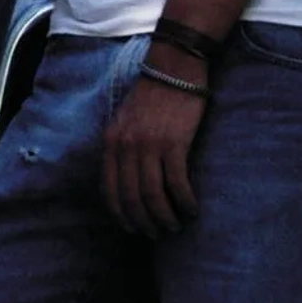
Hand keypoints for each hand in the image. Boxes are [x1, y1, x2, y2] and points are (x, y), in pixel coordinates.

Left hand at [101, 54, 205, 236]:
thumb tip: (126, 179)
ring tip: (175, 226)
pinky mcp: (174, 144)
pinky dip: (184, 202)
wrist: (174, 68)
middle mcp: (125, 147)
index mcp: (111, 142)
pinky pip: (176, 184)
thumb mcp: (124, 120)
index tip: (132, 228)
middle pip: (131, 198)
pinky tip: (192, 210)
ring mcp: (149, 146)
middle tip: (157, 233)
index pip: (109, 190)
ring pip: (153, 195)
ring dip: (165, 217)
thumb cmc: (152, 96)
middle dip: (144, 222)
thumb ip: (121, 147)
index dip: (120, 214)